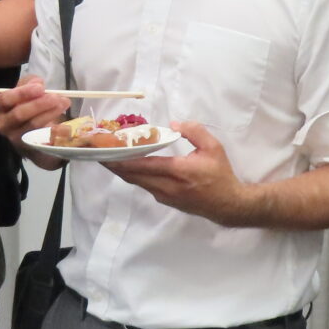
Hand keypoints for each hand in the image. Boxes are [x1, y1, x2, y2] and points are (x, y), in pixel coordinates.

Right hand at [0, 77, 71, 168]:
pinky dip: (57, 132)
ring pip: (33, 126)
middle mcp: (4, 125)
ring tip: (64, 103)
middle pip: (19, 115)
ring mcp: (16, 139)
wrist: (31, 133)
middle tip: (56, 97)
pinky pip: (44, 140)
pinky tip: (67, 127)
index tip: (40, 87)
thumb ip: (30, 83)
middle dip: (39, 104)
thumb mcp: (26, 90)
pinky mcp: (30, 148)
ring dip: (50, 114)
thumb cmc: (26, 106)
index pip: (5, 100)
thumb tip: (38, 83)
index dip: (22, 93)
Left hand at [105, 122, 248, 223]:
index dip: (122, 159)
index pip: (143, 165)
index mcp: (178, 171)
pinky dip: (134, 176)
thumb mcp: (213, 148)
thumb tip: (173, 124)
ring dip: (123, 171)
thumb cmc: (220, 175)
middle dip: (115, 165)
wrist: (228, 204)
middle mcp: (167, 186)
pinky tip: (129, 167)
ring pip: (137, 182)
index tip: (107, 152)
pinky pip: (145, 186)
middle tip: (100, 153)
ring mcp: (164, 196)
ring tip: (110, 158)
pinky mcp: (165, 201)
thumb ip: (194, 132)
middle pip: (133, 176)